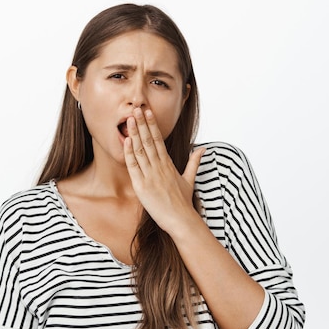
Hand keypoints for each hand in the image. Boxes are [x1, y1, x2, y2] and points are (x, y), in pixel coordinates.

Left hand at [123, 107, 204, 233]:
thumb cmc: (183, 202)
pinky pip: (134, 166)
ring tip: (129, 119)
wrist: (182, 220)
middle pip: (149, 141)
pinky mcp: (143, 186)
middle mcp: (160, 167)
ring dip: (135, 133)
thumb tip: (202, 148)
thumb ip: (194, 162)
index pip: (159, 140)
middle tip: (136, 108)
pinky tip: (127, 141)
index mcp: (168, 164)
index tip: (148, 112)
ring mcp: (151, 176)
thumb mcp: (189, 179)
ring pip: (141, 150)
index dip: (152, 125)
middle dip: (142, 123)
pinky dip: (130, 153)